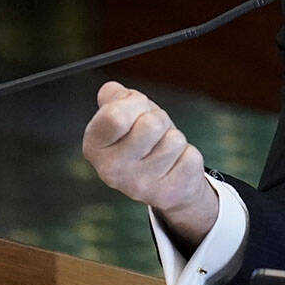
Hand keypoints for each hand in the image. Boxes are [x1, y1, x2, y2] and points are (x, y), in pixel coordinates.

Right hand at [82, 81, 217, 250]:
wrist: (165, 179)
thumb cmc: (144, 139)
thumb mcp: (127, 113)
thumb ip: (116, 98)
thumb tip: (111, 90)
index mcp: (94, 146)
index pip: (115, 115)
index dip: (134, 104)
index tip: (136, 112)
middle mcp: (110, 170)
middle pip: (152, 124)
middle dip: (160, 120)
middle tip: (154, 133)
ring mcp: (138, 186)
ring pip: (174, 139)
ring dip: (174, 138)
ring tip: (164, 150)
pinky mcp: (166, 194)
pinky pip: (190, 157)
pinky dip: (188, 156)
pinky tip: (175, 165)